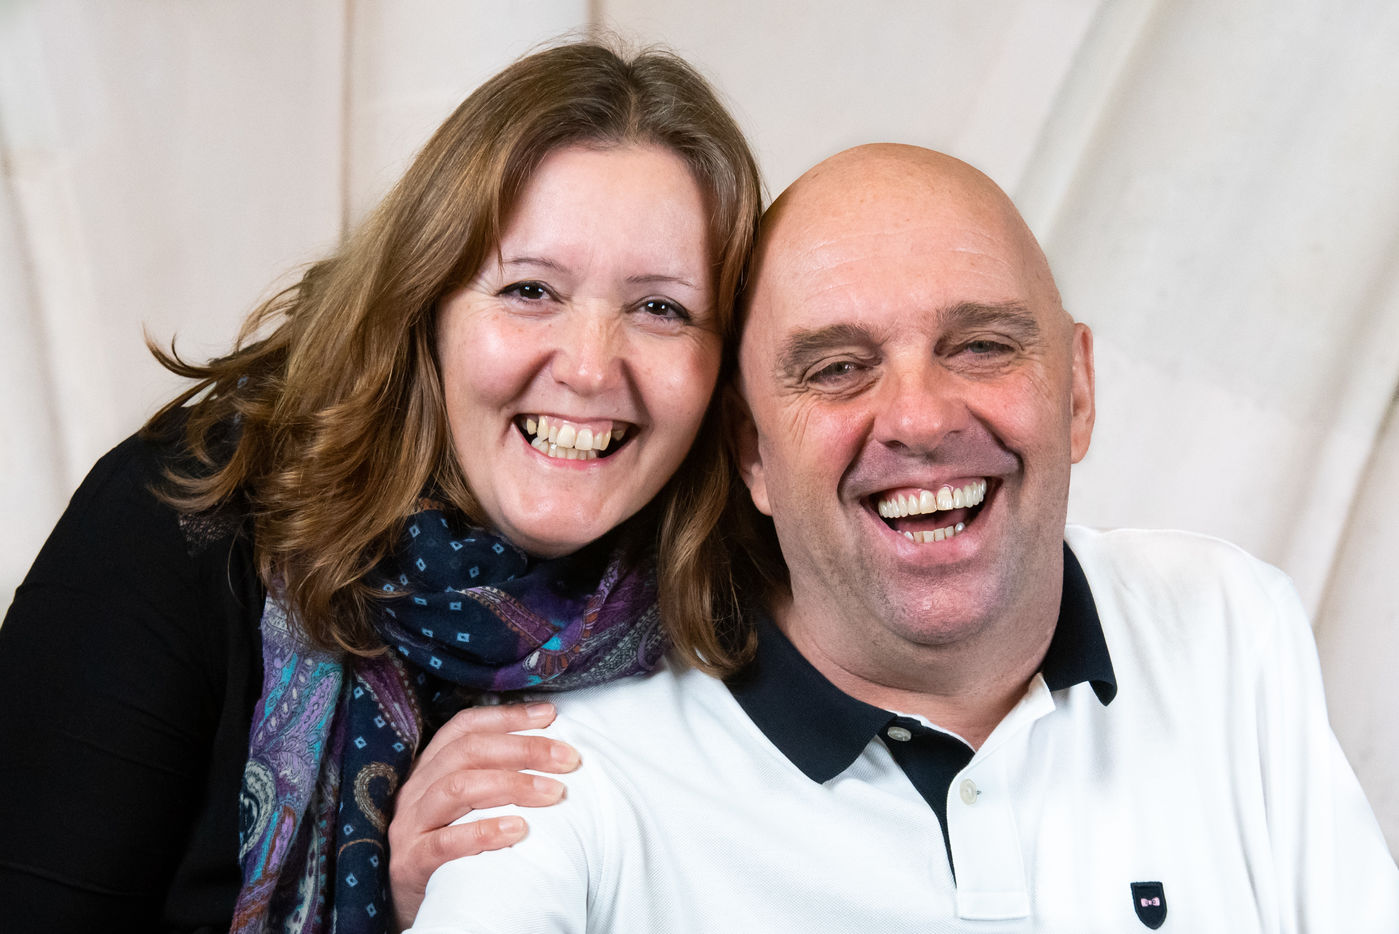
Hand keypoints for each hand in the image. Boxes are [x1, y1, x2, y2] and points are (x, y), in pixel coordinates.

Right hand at [387, 702, 579, 930]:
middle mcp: (415, 790)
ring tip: (553, 792)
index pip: (464, 726)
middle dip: (523, 749)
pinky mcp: (411, 863)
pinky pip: (446, 842)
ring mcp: (410, 826)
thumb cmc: (457, 848)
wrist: (426, 908)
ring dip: (512, 785)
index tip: (549, 715)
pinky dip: (485, 832)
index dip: (506, 716)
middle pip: (467, 751)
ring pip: (457, 787)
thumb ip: (494, 774)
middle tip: (567, 759)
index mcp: (429, 768)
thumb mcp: (468, 805)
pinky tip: (518, 830)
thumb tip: (551, 744)